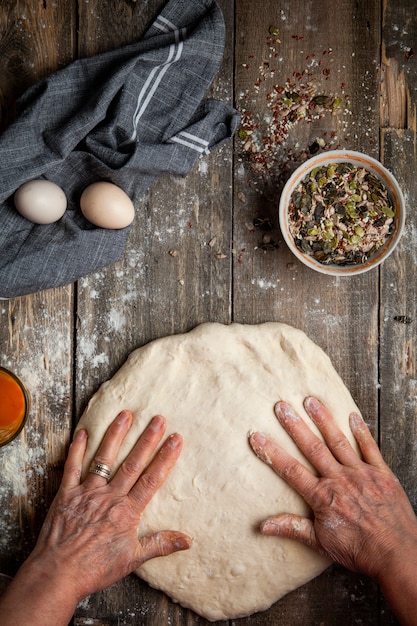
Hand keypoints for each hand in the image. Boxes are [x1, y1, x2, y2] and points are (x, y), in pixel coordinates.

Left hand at [0, 410, 191, 625]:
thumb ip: (161, 544)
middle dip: (147, 439)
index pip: (152, 479)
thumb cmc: (95, 568)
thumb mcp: (133, 559)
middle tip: (158, 418)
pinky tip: (83, 432)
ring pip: (104, 458)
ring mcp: (87, 492)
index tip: (176, 439)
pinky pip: (72, 467)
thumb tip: (189, 540)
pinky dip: (77, 449)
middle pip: (132, 463)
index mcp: (127, 511)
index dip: (165, 458)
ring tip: (125, 414)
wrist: (58, 574)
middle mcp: (109, 497)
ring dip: (115, 435)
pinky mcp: (66, 494)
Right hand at [249, 397, 416, 579]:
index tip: (256, 436)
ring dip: (324, 420)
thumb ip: (292, 528)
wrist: (398, 555)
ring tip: (311, 400)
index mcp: (323, 497)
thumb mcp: (321, 543)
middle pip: (312, 448)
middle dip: (295, 426)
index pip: (290, 470)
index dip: (271, 452)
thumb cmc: (360, 551)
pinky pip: (371, 448)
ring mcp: (362, 474)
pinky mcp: (382, 474)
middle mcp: (340, 480)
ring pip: (339, 441)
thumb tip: (262, 526)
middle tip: (282, 406)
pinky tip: (354, 416)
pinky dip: (362, 431)